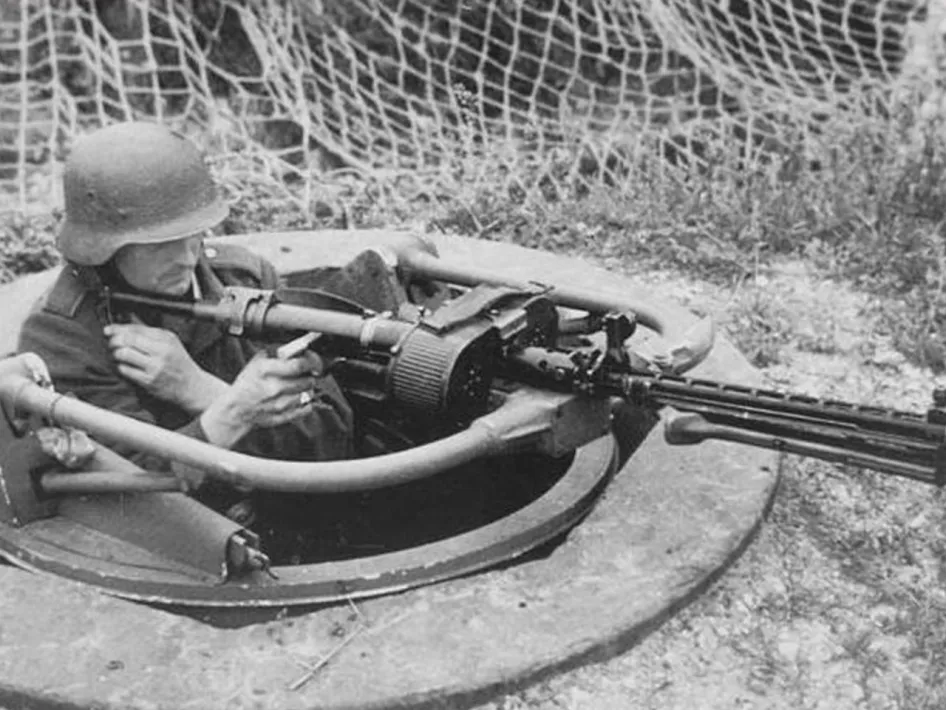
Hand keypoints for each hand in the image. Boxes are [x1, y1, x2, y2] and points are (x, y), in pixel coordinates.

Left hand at [104, 323, 225, 411]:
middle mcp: (161, 351)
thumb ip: (150, 333)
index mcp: (166, 338)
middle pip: (127, 340)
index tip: (108, 330)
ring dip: (116, 354)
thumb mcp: (170, 342)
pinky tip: (126, 367)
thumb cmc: (179, 363)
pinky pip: (125, 370)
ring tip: (119, 355)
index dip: (117, 328)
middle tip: (112, 343)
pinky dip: (121, 367)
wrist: (192, 386)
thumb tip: (124, 327)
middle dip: (114, 340)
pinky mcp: (148, 381)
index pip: (136, 328)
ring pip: (123, 354)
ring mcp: (155, 367)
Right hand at [199, 351, 323, 447]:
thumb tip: (297, 348)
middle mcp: (274, 388)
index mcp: (266, 371)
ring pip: (309, 394)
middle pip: (307, 380)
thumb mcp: (256, 363)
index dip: (310, 362)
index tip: (312, 361)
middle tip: (307, 373)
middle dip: (310, 375)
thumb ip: (276, 354)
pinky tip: (299, 397)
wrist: (235, 410)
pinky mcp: (283, 417)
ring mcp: (279, 404)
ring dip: (308, 388)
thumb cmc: (247, 384)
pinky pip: (306, 408)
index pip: (299, 365)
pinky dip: (307, 402)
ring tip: (300, 385)